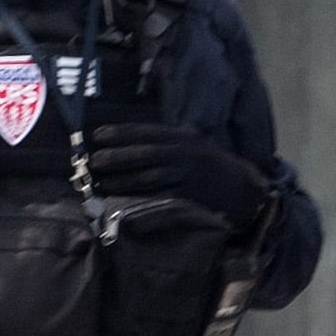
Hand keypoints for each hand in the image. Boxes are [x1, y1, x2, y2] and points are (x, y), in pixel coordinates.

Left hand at [84, 123, 273, 227]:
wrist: (241, 188)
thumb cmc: (208, 164)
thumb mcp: (192, 142)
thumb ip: (166, 138)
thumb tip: (126, 138)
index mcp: (184, 137)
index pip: (148, 132)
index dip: (121, 133)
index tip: (98, 134)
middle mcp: (186, 155)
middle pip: (146, 155)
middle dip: (118, 157)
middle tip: (94, 161)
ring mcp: (188, 177)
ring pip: (149, 179)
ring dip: (123, 182)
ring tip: (101, 184)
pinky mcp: (189, 198)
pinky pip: (160, 200)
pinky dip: (140, 202)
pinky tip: (121, 203)